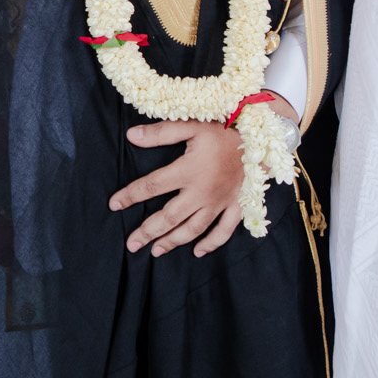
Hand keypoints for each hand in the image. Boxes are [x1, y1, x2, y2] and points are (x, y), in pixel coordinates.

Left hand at [109, 94, 298, 257]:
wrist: (264, 137)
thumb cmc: (225, 128)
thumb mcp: (192, 124)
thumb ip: (161, 132)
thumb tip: (131, 137)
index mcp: (188, 171)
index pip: (152, 186)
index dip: (130, 195)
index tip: (114, 204)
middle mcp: (202, 192)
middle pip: (169, 217)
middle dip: (148, 232)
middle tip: (131, 244)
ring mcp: (220, 203)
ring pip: (193, 229)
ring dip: (173, 242)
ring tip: (156, 251)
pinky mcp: (237, 206)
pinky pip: (224, 231)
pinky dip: (211, 243)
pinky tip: (197, 252)